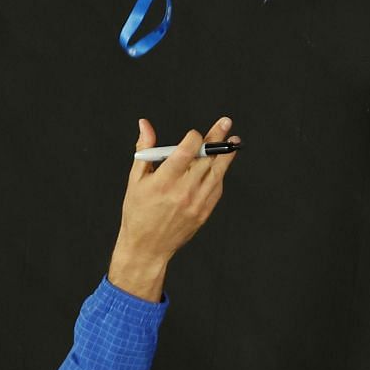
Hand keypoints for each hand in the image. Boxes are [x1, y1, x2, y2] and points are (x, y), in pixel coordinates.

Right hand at [110, 116, 238, 301]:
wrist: (148, 246)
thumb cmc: (138, 211)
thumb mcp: (136, 180)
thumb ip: (145, 149)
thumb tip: (145, 124)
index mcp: (163, 181)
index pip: (186, 152)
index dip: (194, 138)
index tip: (195, 133)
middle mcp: (182, 191)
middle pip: (206, 159)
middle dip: (216, 138)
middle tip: (225, 123)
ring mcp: (196, 203)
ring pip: (217, 173)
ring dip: (226, 155)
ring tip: (234, 140)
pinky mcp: (204, 212)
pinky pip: (216, 188)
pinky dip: (219, 174)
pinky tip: (220, 164)